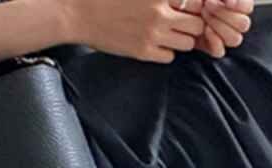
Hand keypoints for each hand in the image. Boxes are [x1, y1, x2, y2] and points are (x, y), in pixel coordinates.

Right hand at [65, 0, 205, 62]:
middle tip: (180, 21)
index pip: (196, 2)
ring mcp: (152, 34)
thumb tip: (176, 1)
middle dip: (192, 23)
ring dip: (181, 38)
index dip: (194, 5)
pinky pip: (170, 57)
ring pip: (187, 43)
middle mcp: (158, 13)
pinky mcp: (144, 52)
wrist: (74, 11)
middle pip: (197, 25)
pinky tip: (155, 42)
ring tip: (168, 32)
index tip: (186, 7)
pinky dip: (166, 51)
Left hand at [196, 0, 253, 58]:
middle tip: (208, 5)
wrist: (178, 3)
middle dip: (225, 14)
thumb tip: (231, 3)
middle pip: (243, 25)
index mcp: (236, 4)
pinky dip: (214, 41)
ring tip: (204, 14)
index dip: (239, 5)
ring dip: (220, 26)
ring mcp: (223, 35)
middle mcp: (232, 21)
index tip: (227, 2)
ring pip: (234, 39)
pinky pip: (220, 51)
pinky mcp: (212, 46)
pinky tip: (206, 30)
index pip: (247, 7)